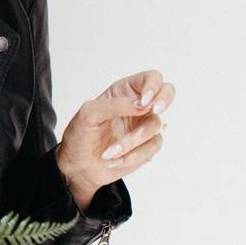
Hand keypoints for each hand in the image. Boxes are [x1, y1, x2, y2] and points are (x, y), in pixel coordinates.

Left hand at [55, 69, 174, 210]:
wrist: (78, 166)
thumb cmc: (80, 136)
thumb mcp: (88, 114)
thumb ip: (114, 105)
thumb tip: (142, 105)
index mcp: (123, 93)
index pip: (150, 78)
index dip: (153, 85)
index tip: (143, 102)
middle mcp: (137, 107)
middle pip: (167, 92)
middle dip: (164, 100)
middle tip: (154, 110)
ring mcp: (144, 126)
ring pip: (155, 126)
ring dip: (130, 141)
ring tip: (108, 153)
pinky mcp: (147, 146)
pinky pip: (152, 147)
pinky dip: (132, 156)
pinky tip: (114, 160)